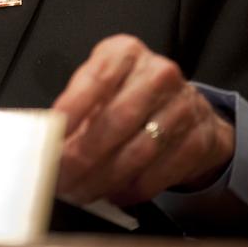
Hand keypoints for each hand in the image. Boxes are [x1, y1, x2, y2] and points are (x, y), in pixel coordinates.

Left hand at [52, 34, 233, 206]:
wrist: (187, 108)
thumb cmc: (129, 94)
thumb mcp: (102, 86)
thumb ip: (76, 107)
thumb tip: (47, 140)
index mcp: (125, 53)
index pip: (96, 79)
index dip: (72, 109)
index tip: (52, 136)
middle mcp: (158, 74)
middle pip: (117, 119)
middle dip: (84, 154)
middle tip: (62, 177)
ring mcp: (184, 106)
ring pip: (139, 150)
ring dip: (105, 178)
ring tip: (82, 191)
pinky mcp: (200, 138)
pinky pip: (161, 171)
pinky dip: (133, 188)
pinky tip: (113, 194)